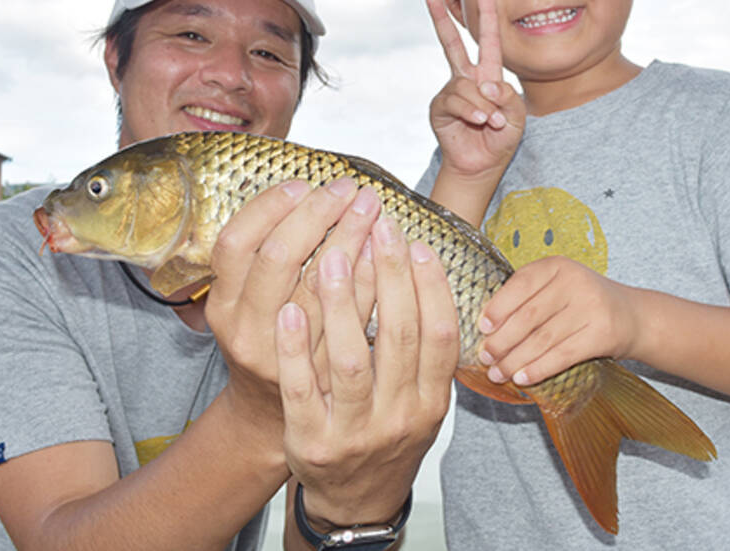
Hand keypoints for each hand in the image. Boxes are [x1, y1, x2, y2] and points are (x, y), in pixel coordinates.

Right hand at [205, 177, 375, 427]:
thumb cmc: (265, 344)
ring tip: (373, 210)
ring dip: (349, 239)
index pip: (235, 242)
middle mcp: (246, 330)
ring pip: (317, 287)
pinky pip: (352, 322)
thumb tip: (304, 192)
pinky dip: (369, 283)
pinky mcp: (321, 377)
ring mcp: (283, 356)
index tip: (302, 184)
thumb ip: (265, 260)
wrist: (270, 418)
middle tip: (348, 190)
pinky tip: (385, 256)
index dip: (268, 207)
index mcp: (222, 304)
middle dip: (316, 214)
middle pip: (277, 257)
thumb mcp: (247, 304)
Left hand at [275, 215, 458, 527]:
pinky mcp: (311, 441)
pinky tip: (289, 310)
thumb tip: (420, 270)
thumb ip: (424, 349)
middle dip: (388, 276)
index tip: (415, 242)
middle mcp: (399, 416)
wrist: (356, 501)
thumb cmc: (387, 433)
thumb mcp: (420, 399)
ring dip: (341, 303)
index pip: (440, 335)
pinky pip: (302, 390)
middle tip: (375, 227)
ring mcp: (354, 431)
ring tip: (331, 254)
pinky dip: (296, 349)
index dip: (431, 286)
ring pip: (350, 360)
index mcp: (431, 401)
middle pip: (399, 337)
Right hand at [426, 0, 525, 181]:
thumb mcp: (516, 116)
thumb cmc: (501, 138)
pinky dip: (471, 111)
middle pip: (451, 44)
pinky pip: (455, 101)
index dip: (486, 16)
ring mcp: (451, 92)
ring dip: (482, 104)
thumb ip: (507, 97)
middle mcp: (466, 79)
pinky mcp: (440, 108)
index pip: (487, 41)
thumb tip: (485, 84)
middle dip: (441, 19)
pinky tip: (480, 121)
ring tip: (492, 122)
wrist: (482, 165)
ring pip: (465, 85)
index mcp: (488, 75)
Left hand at [477, 256, 639, 386]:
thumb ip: (528, 297)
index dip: (498, 307)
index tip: (482, 328)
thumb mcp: (558, 286)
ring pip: (542, 339)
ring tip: (497, 373)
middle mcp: (574, 282)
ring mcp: (591, 307)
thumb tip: (485, 327)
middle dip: (502, 341)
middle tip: (485, 357)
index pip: (520, 284)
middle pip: (528, 316)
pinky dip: (538, 369)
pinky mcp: (602, 334)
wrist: (634, 316)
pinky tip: (522, 378)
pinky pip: (562, 355)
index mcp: (557, 266)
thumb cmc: (584, 302)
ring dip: (515, 360)